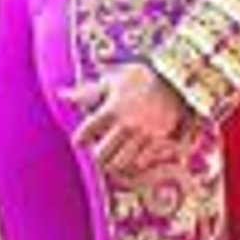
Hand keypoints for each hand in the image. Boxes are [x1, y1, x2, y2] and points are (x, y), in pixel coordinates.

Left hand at [62, 63, 192, 186]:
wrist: (178, 78)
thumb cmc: (143, 76)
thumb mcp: (114, 79)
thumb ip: (88, 91)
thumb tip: (61, 94)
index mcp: (110, 110)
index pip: (83, 135)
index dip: (80, 139)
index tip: (82, 139)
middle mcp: (125, 125)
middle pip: (100, 156)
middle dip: (97, 154)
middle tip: (100, 149)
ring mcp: (143, 135)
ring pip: (119, 163)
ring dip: (114, 161)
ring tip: (115, 154)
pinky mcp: (159, 141)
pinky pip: (141, 162)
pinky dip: (134, 162)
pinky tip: (134, 154)